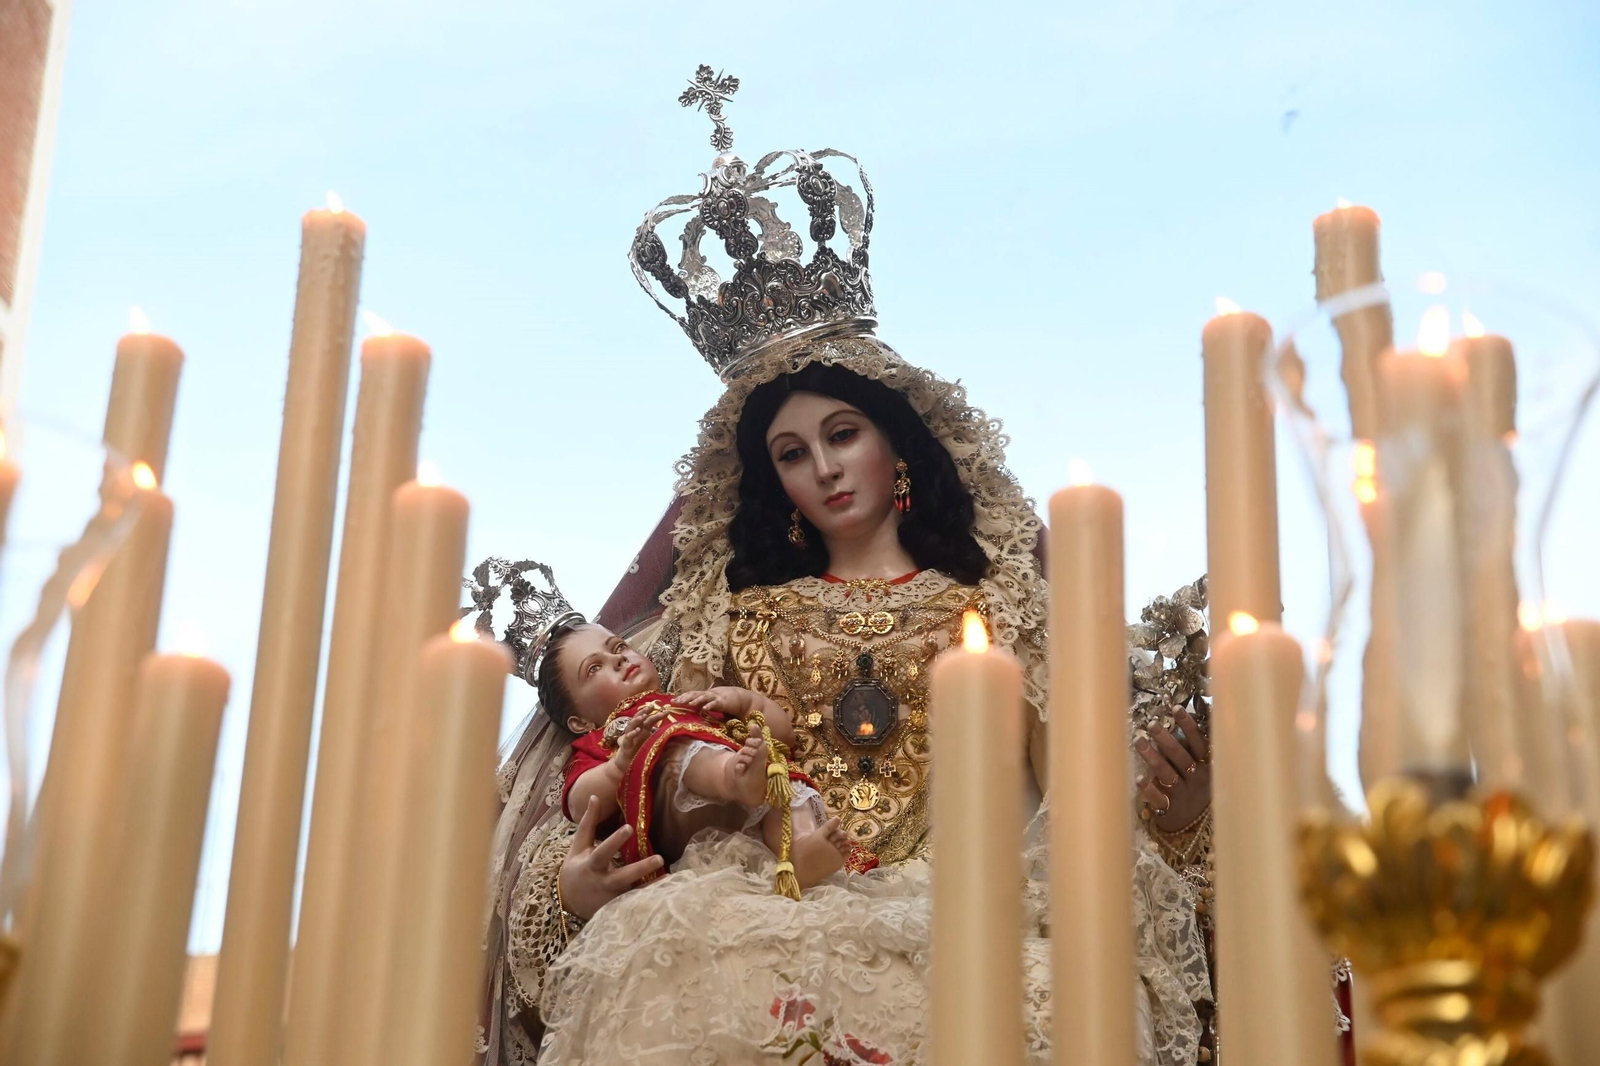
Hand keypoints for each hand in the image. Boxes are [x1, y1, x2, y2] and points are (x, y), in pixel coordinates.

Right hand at [558, 795, 664, 920]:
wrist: (567, 903)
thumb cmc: (577, 868)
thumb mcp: (578, 846)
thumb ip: (588, 823)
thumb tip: (594, 796)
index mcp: (591, 864)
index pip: (603, 851)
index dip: (615, 840)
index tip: (629, 827)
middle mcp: (601, 882)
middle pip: (621, 876)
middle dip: (639, 868)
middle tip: (659, 858)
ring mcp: (610, 898)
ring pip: (630, 893)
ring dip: (649, 886)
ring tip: (668, 877)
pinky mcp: (616, 908)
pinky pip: (634, 903)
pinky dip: (647, 899)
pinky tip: (665, 894)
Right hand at [611, 710, 667, 770]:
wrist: (627, 764)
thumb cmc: (639, 751)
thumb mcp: (650, 742)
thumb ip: (657, 735)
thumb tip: (672, 732)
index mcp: (642, 730)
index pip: (649, 719)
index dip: (657, 714)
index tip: (667, 710)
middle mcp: (636, 731)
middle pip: (638, 718)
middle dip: (645, 711)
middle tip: (652, 706)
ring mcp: (629, 737)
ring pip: (631, 725)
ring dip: (637, 720)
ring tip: (644, 716)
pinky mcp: (625, 745)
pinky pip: (628, 737)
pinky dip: (632, 733)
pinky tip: (638, 730)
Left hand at [676, 687, 753, 716]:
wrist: (744, 699)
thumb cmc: (728, 704)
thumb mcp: (714, 705)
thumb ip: (705, 708)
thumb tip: (694, 714)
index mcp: (706, 695)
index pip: (692, 694)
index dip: (682, 697)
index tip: (672, 701)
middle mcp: (710, 694)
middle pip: (694, 694)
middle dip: (684, 698)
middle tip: (674, 702)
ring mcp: (717, 697)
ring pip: (704, 697)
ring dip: (695, 700)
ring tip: (688, 704)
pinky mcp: (724, 702)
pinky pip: (716, 703)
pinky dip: (710, 705)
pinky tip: (705, 709)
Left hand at [1134, 707, 1210, 832]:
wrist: (1196, 827)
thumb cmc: (1194, 789)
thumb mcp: (1200, 770)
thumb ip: (1189, 750)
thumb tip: (1174, 720)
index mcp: (1206, 767)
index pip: (1199, 743)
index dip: (1188, 726)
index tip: (1176, 708)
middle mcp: (1196, 780)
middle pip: (1180, 757)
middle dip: (1166, 740)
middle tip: (1152, 724)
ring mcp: (1183, 795)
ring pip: (1167, 774)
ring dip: (1152, 757)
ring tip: (1138, 741)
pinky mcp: (1170, 809)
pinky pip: (1159, 798)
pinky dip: (1149, 789)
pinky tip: (1139, 778)